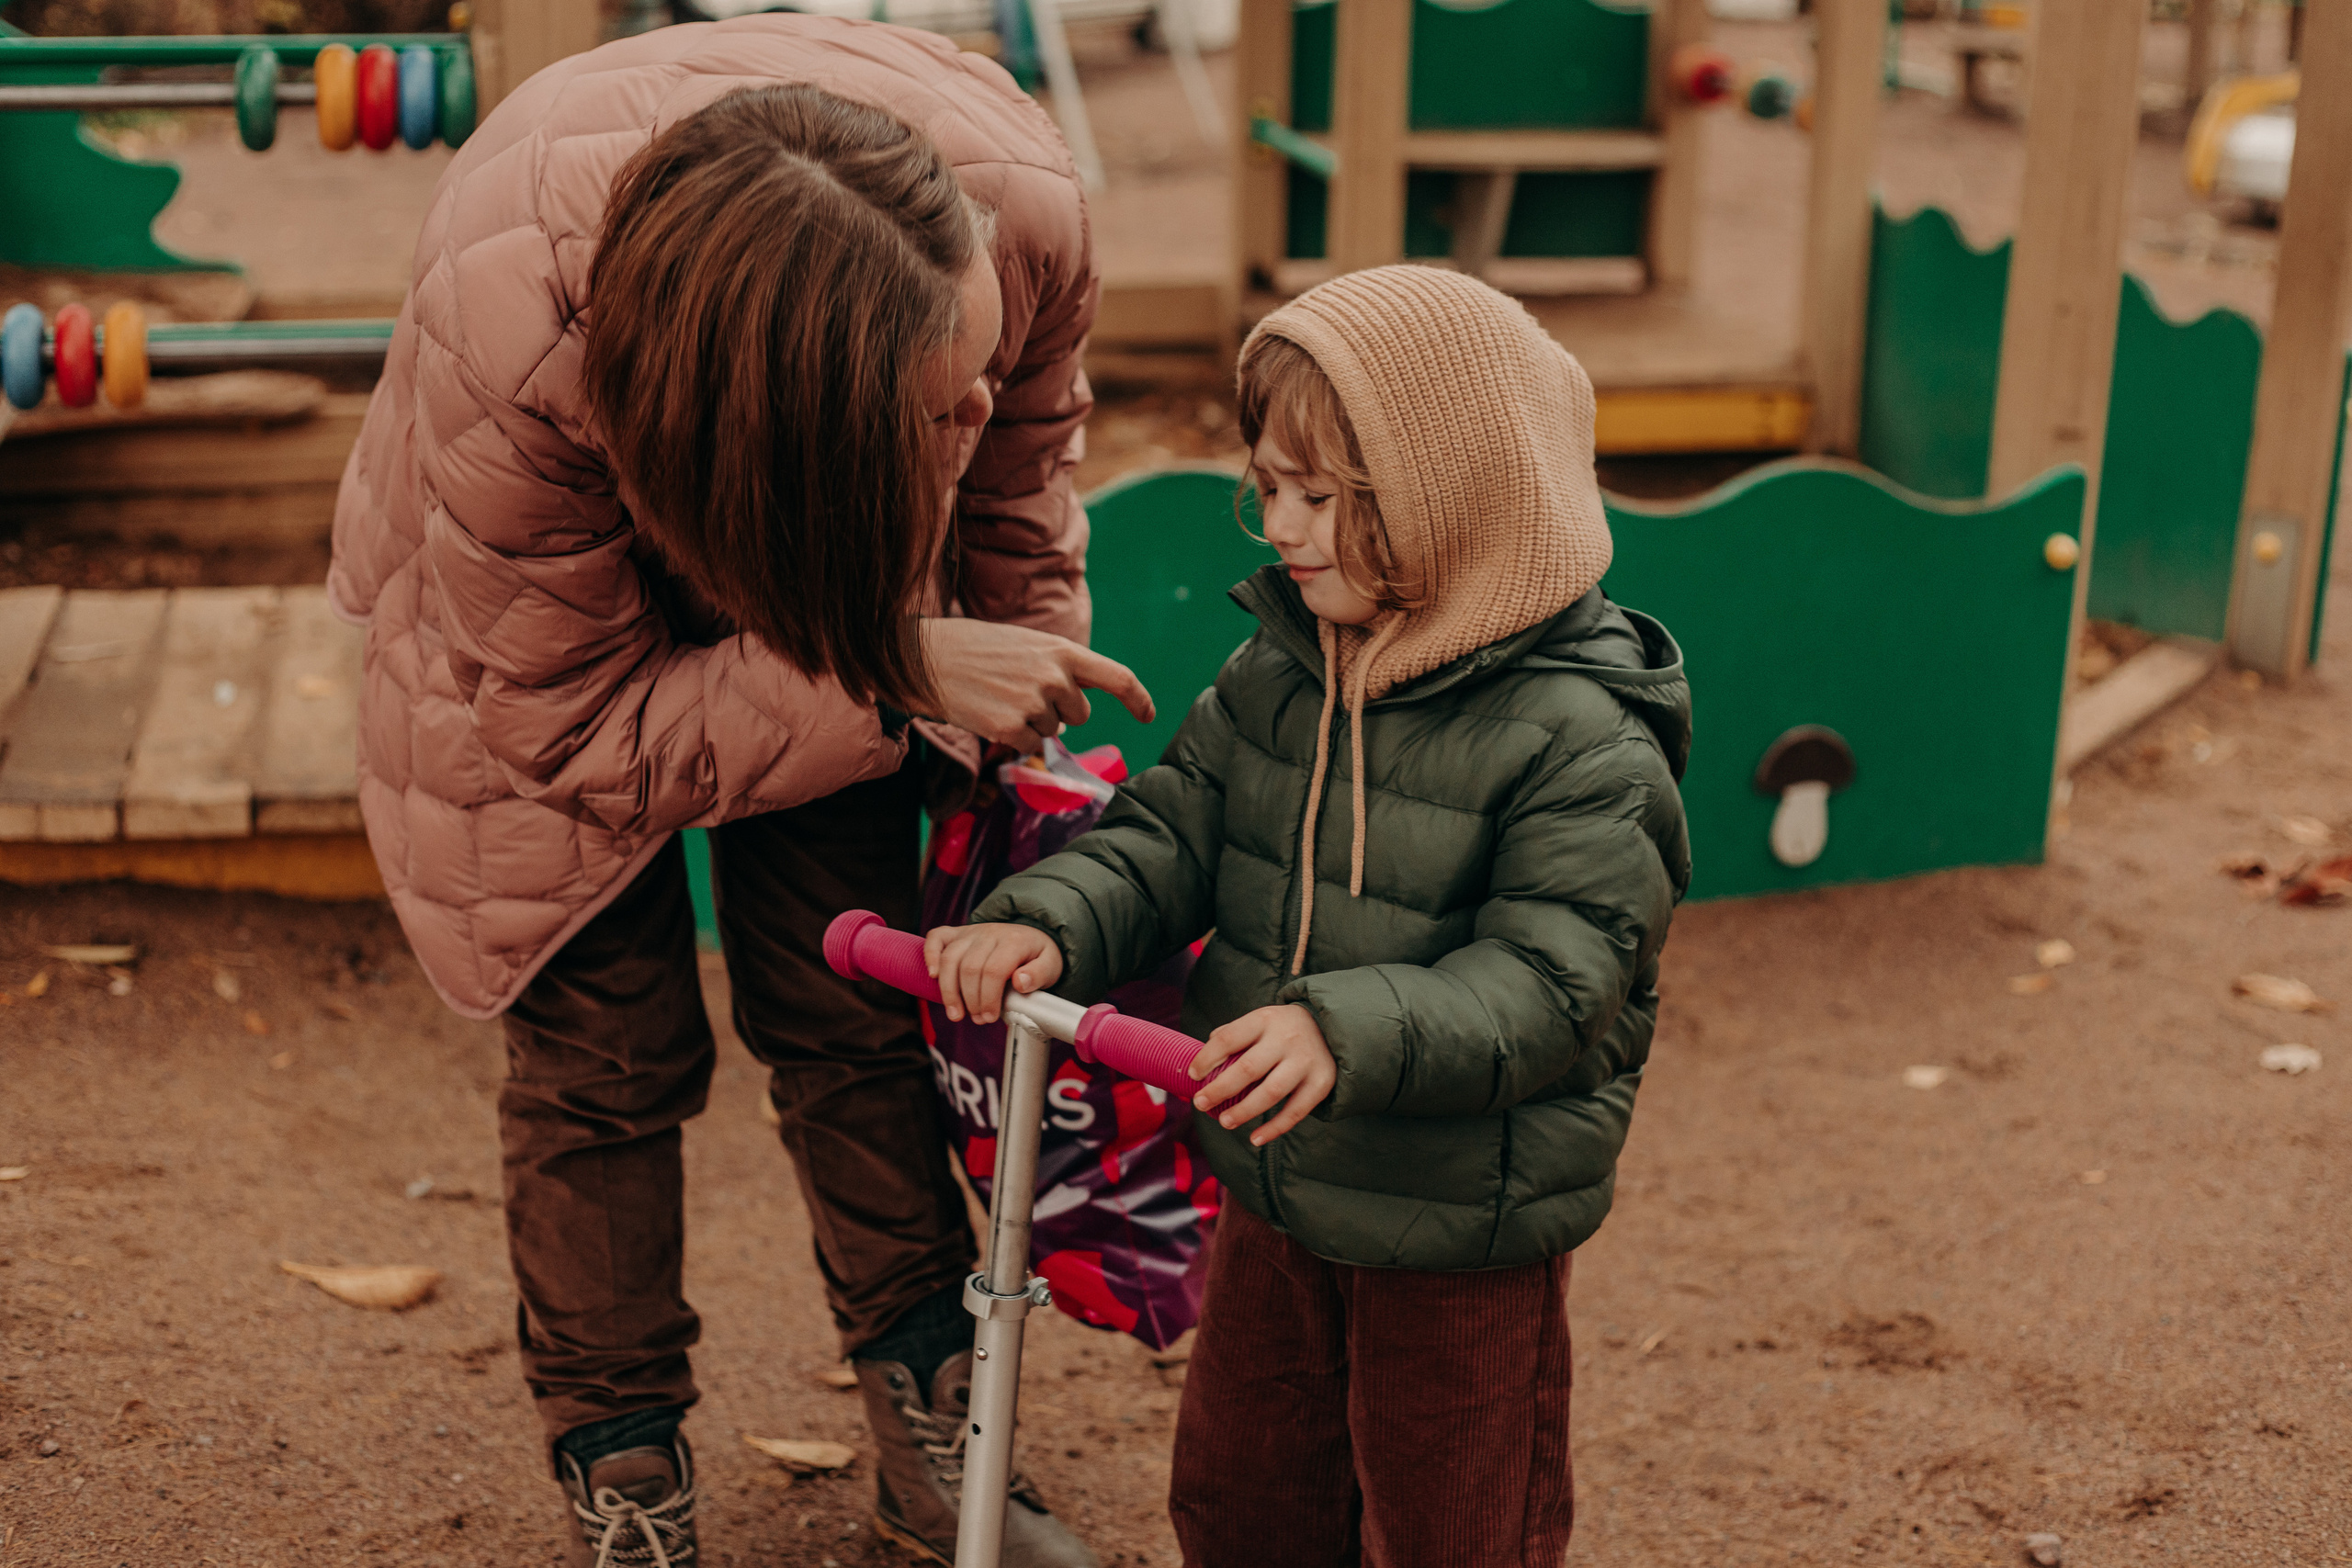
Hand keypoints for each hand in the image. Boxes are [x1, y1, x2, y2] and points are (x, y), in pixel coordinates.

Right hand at [918, 619, 1154, 752]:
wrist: (929, 657)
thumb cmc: (979, 649)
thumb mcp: (1029, 646)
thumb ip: (1061, 671)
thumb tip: (1077, 713)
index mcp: (1064, 651)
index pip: (1118, 676)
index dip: (1138, 698)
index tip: (1148, 715)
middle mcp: (1055, 677)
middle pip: (1079, 714)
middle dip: (1057, 710)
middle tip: (1019, 688)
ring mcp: (1034, 704)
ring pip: (1051, 731)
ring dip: (1030, 721)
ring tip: (999, 695)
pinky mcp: (1011, 728)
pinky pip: (1028, 745)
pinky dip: (1013, 736)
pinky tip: (990, 713)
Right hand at [925, 922, 1064, 1024]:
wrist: (1030, 935)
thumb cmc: (1038, 956)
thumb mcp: (1051, 966)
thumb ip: (1039, 975)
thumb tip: (1020, 982)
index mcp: (1014, 941)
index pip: (993, 970)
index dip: (989, 998)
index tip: (991, 1017)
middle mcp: (989, 933)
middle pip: (969, 968)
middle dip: (971, 1000)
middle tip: (978, 1019)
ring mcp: (971, 932)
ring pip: (950, 958)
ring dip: (949, 990)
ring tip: (956, 1013)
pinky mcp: (957, 933)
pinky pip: (937, 937)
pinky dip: (930, 955)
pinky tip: (932, 976)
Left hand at [1188, 1005, 1335, 1145]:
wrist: (1332, 1027)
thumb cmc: (1282, 1029)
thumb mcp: (1260, 1021)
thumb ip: (1233, 1035)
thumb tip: (1201, 1062)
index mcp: (1265, 1019)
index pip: (1229, 1038)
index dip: (1207, 1058)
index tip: (1193, 1075)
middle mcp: (1286, 1039)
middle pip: (1248, 1068)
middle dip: (1220, 1089)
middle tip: (1200, 1103)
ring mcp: (1305, 1062)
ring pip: (1270, 1092)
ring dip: (1244, 1111)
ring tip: (1224, 1122)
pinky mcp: (1321, 1083)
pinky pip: (1295, 1111)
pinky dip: (1274, 1128)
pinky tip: (1255, 1139)